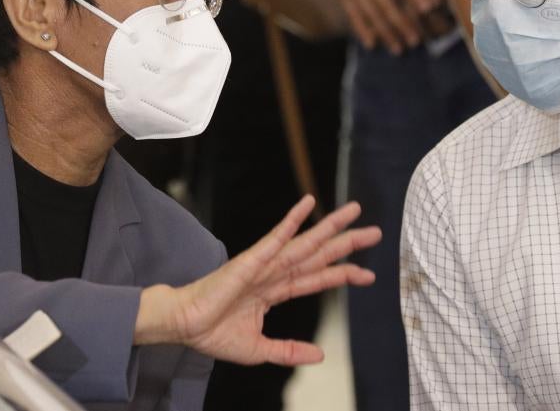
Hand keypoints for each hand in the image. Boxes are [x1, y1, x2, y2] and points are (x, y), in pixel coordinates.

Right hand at [135, 196, 381, 365]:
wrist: (184, 327)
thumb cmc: (213, 333)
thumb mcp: (259, 350)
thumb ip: (289, 351)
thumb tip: (320, 356)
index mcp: (276, 290)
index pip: (318, 278)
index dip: (343, 274)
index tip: (369, 275)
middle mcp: (276, 272)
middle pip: (319, 254)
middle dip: (348, 244)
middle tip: (375, 232)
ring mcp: (266, 263)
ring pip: (306, 243)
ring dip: (331, 227)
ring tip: (355, 212)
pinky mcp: (252, 259)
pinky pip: (277, 237)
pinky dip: (293, 220)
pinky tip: (309, 205)